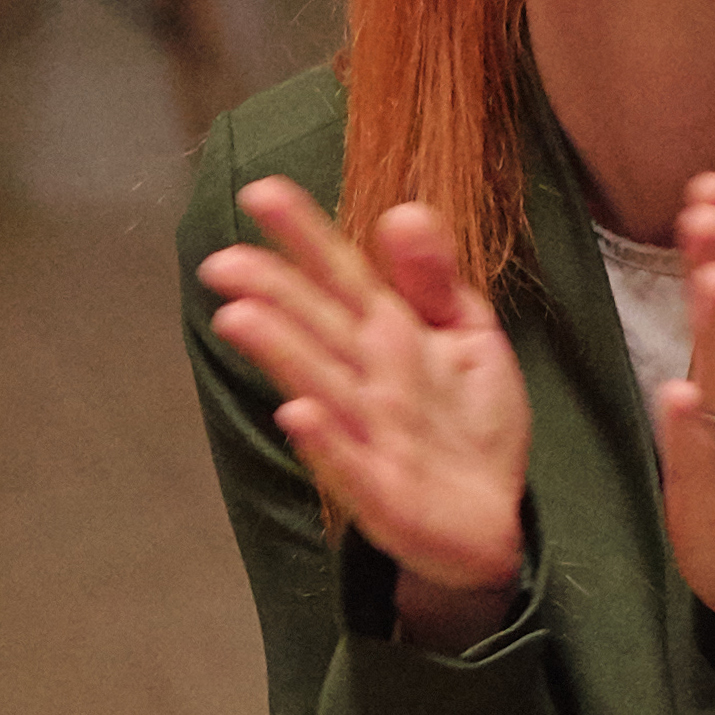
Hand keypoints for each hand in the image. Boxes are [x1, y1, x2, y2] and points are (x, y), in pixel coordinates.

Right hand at [200, 174, 531, 625]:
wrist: (492, 522)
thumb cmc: (468, 426)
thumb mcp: (467, 336)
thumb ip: (433, 279)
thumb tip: (403, 211)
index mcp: (387, 336)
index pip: (340, 275)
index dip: (303, 235)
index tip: (261, 192)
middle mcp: (367, 382)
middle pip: (315, 328)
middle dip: (271, 294)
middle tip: (222, 262)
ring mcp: (369, 437)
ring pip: (321, 386)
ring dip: (281, 354)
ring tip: (239, 318)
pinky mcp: (382, 494)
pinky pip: (351, 464)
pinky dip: (324, 442)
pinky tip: (296, 415)